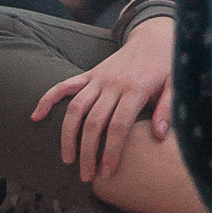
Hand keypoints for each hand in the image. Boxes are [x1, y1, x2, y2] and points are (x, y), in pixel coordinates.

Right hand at [35, 22, 175, 187]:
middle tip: (87, 176)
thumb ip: (167, 110)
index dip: (110, 152)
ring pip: (75, 108)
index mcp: (135, 90)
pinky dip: (48, 99)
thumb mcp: (175, 85)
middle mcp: (113, 84)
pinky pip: (64, 85)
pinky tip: (36, 116)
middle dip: (87, 152)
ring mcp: (98, 78)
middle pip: (94, 122)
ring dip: (68, 135)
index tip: (107, 173)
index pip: (118, 126)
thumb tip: (159, 136)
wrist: (154, 36)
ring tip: (67, 159)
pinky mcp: (89, 74)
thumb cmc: (167, 66)